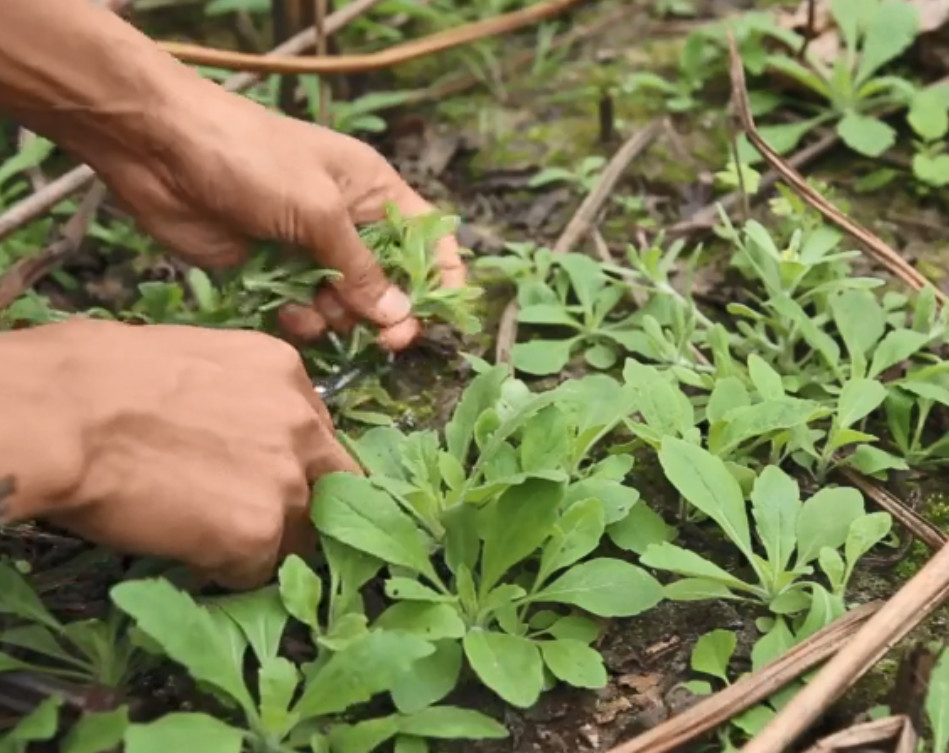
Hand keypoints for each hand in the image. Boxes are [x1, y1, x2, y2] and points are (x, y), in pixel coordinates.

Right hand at [0, 319, 358, 588]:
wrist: (67, 412)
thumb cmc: (103, 375)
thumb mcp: (197, 362)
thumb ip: (240, 399)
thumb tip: (236, 435)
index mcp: (287, 373)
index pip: (318, 433)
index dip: (294, 462)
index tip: (267, 478)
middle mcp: (302, 425)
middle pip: (331, 485)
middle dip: (302, 506)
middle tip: (254, 520)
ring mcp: (287, 480)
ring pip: (298, 533)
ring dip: (261, 542)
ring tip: (206, 536)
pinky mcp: (259, 532)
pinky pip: (257, 570)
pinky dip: (227, 571)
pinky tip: (188, 552)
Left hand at [84, 76, 465, 349]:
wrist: (160, 150)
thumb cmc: (251, 160)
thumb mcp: (318, 210)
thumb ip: (361, 267)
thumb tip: (400, 316)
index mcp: (373, 191)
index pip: (427, 236)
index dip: (440, 276)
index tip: (440, 317)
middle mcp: (348, 223)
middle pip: (388, 281)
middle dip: (387, 311)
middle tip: (386, 341)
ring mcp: (308, 250)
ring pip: (345, 305)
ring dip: (337, 317)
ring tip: (316, 310)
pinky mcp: (271, 272)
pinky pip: (302, 311)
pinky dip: (299, 318)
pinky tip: (286, 311)